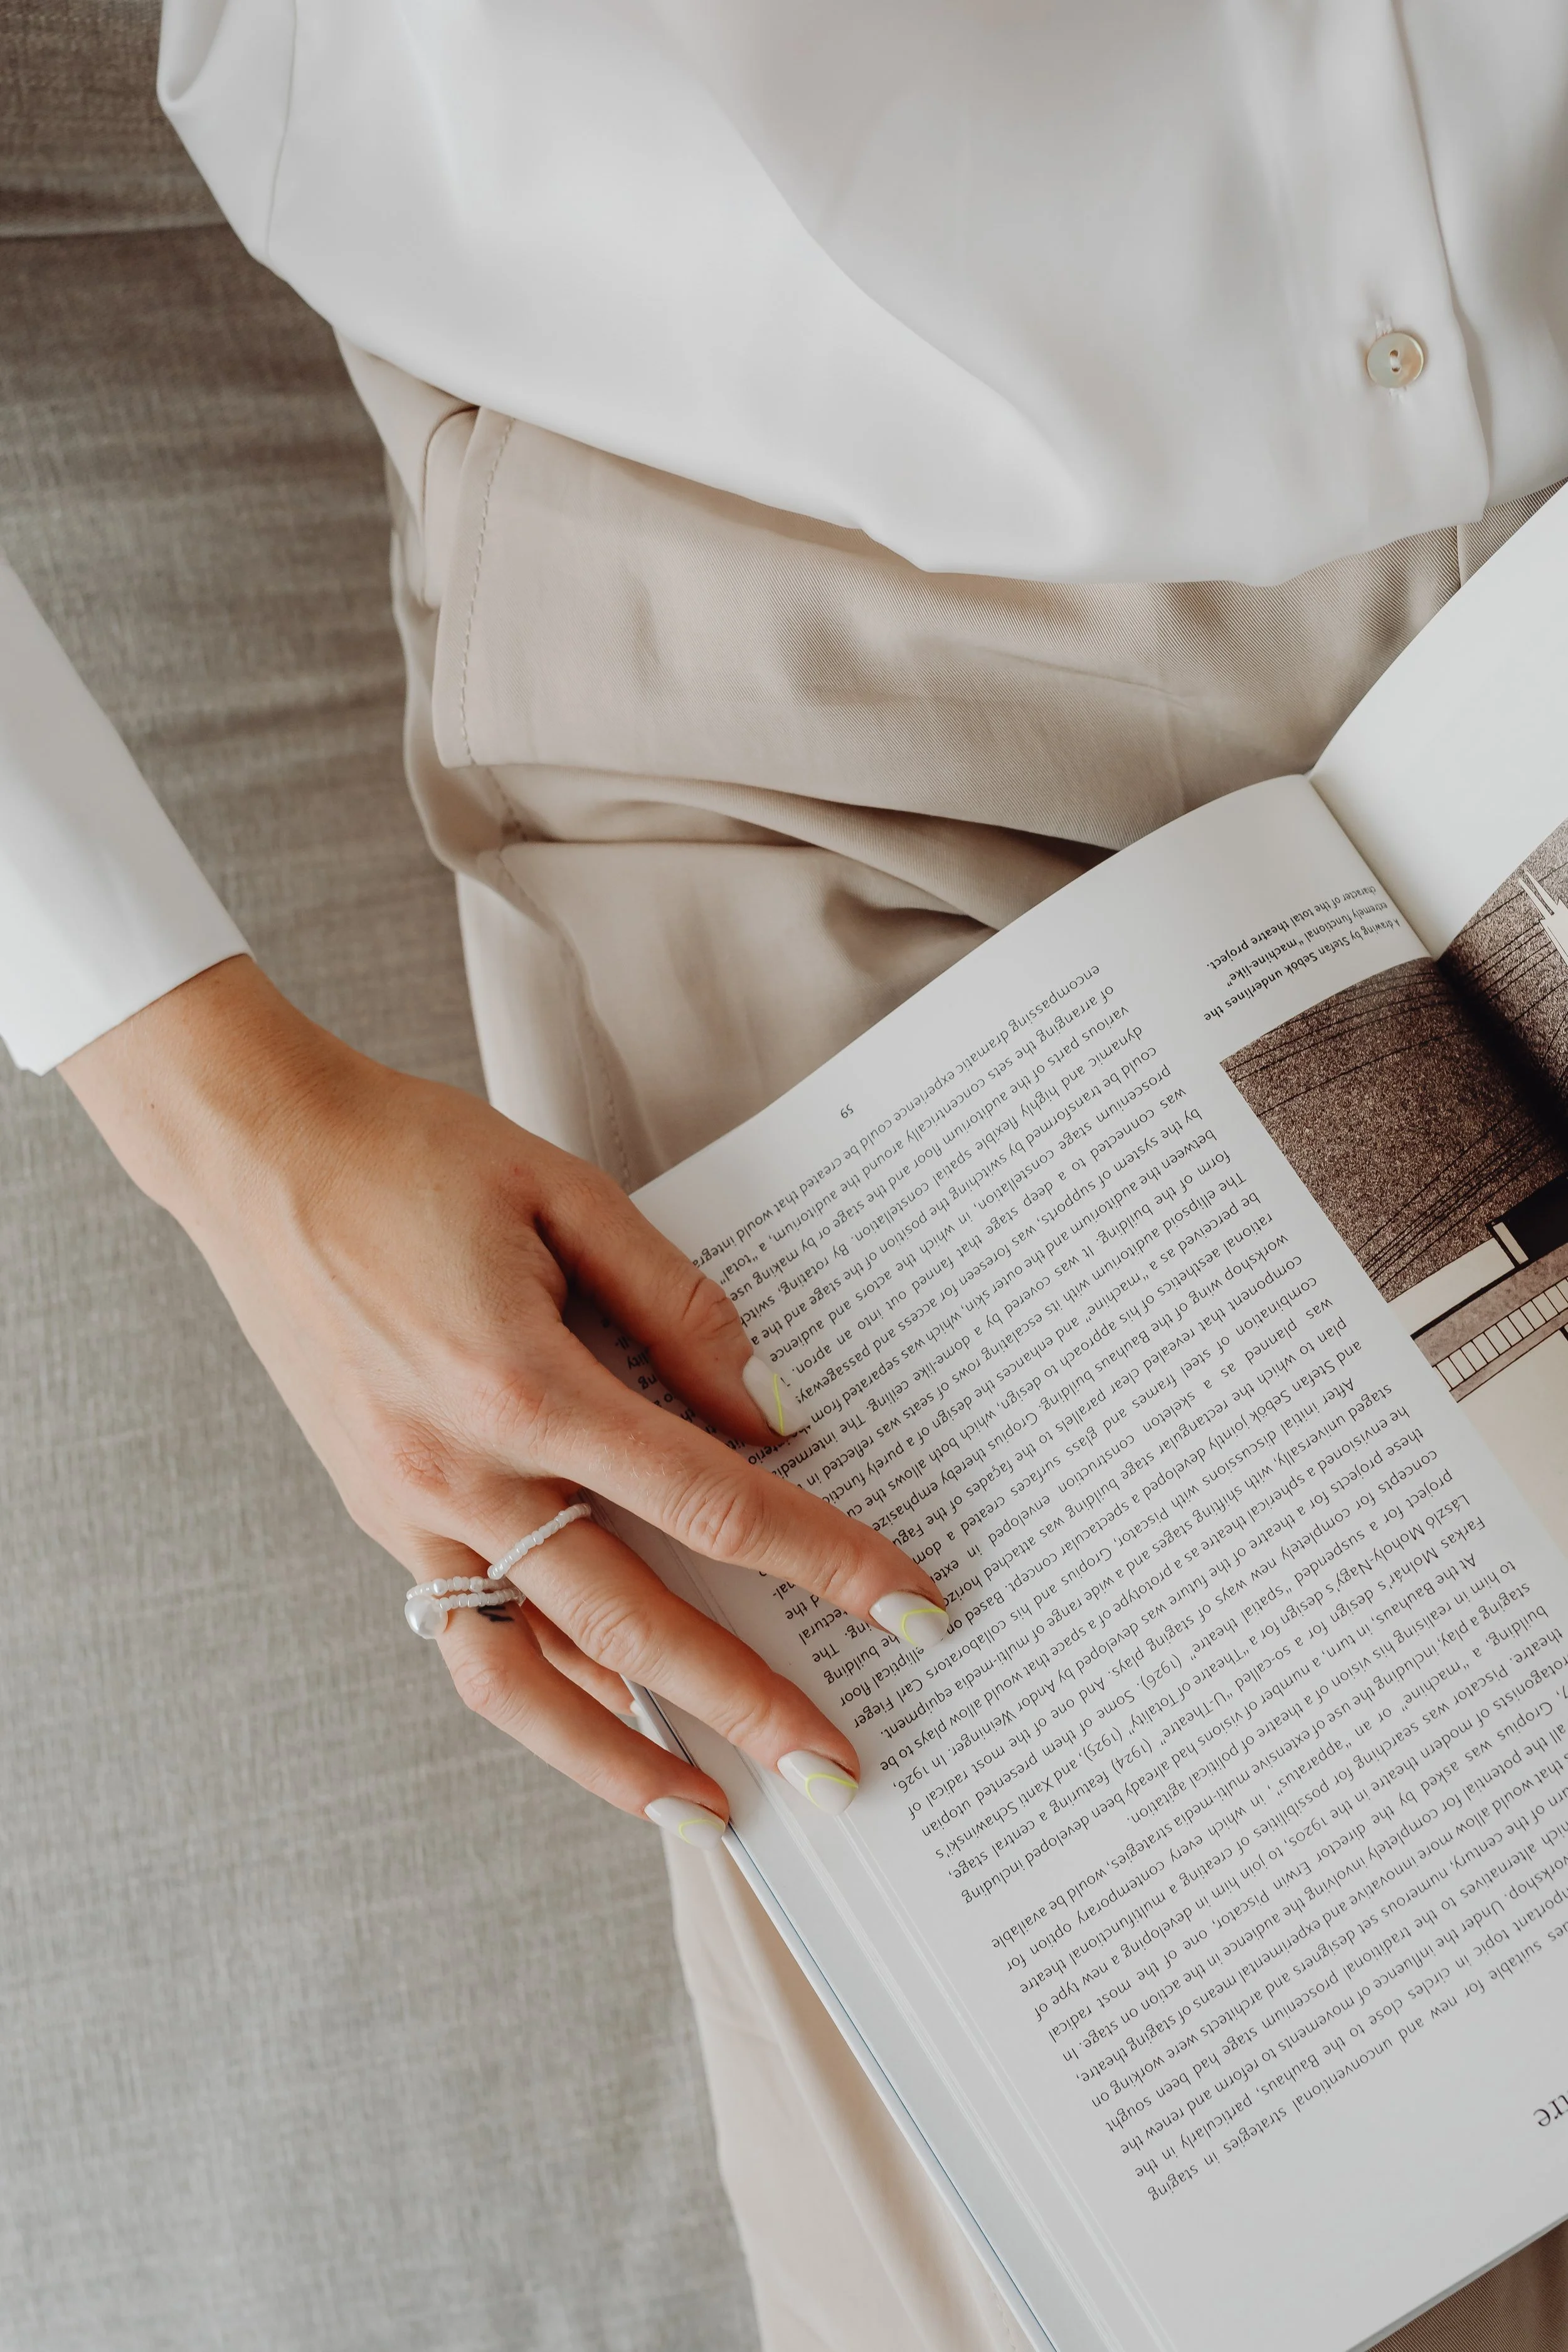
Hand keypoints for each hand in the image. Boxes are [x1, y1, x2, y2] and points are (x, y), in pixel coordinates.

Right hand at [63, 958, 947, 1838]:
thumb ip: (679, 1308)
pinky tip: (607, 1719)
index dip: (823, 1560)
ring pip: (529, 1674)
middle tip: (839, 1773)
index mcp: (522, 1383)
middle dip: (748, 1706)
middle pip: (635, 1623)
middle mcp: (461, 1471)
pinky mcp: (380, 1515)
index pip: (712, 1502)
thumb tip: (773, 1414)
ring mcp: (409, 1508)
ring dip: (623, 1759)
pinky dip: (542, 1695)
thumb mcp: (565, 1194)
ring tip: (711, 1813)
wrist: (258, 1156)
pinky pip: (470, 1635)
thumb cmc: (412, 1157)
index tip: (907, 1606)